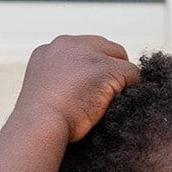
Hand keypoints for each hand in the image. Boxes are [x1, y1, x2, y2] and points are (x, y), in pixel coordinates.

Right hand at [14, 34, 140, 143]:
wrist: (39, 126)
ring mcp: (87, 54)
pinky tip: (119, 104)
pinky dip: (131, 88)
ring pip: (119, 57)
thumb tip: (76, 90)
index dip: (91, 68)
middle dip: (110, 68)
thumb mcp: (43, 95)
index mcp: (49, 51)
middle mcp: (67, 44)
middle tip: (109, 94)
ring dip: (119, 78)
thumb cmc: (39, 124)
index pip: (82, 49)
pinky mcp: (105, 68)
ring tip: (111, 101)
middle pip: (104, 47)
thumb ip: (58, 84)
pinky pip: (132, 73)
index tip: (92, 88)